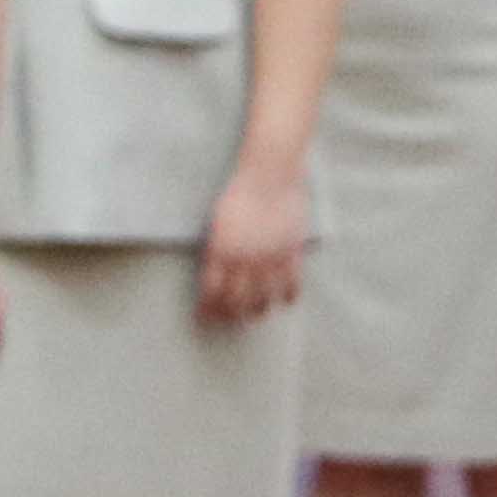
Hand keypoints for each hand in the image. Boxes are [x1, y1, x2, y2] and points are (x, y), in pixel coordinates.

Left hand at [198, 152, 312, 326]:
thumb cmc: (237, 193)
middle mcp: (244, 259)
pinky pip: (292, 282)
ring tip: (254, 316)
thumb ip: (217, 249)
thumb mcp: (217, 222)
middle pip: (237, 299)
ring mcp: (269, 257)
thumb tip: (218, 270)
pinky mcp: (291, 251)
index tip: (205, 319)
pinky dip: (288, 296)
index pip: (212, 292)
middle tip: (229, 322)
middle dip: (230, 315)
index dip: (208, 309)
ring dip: (258, 310)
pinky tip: (285, 303)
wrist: (268, 174)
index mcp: (220, 252)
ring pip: (264, 296)